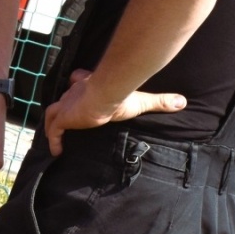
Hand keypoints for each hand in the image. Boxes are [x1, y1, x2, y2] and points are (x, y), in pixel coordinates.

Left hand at [42, 70, 186, 155]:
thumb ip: (160, 101)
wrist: (108, 93)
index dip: (75, 86)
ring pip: (52, 113)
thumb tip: (183, 102)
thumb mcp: (142, 100)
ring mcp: (66, 104)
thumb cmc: (122, 96)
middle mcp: (74, 92)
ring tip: (56, 139)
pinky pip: (53, 130)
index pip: (77, 81)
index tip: (76, 91)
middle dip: (62, 109)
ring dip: (52, 125)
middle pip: (63, 99)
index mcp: (88, 85)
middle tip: (62, 122)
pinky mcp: (63, 117)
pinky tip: (57, 151)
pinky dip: (53, 140)